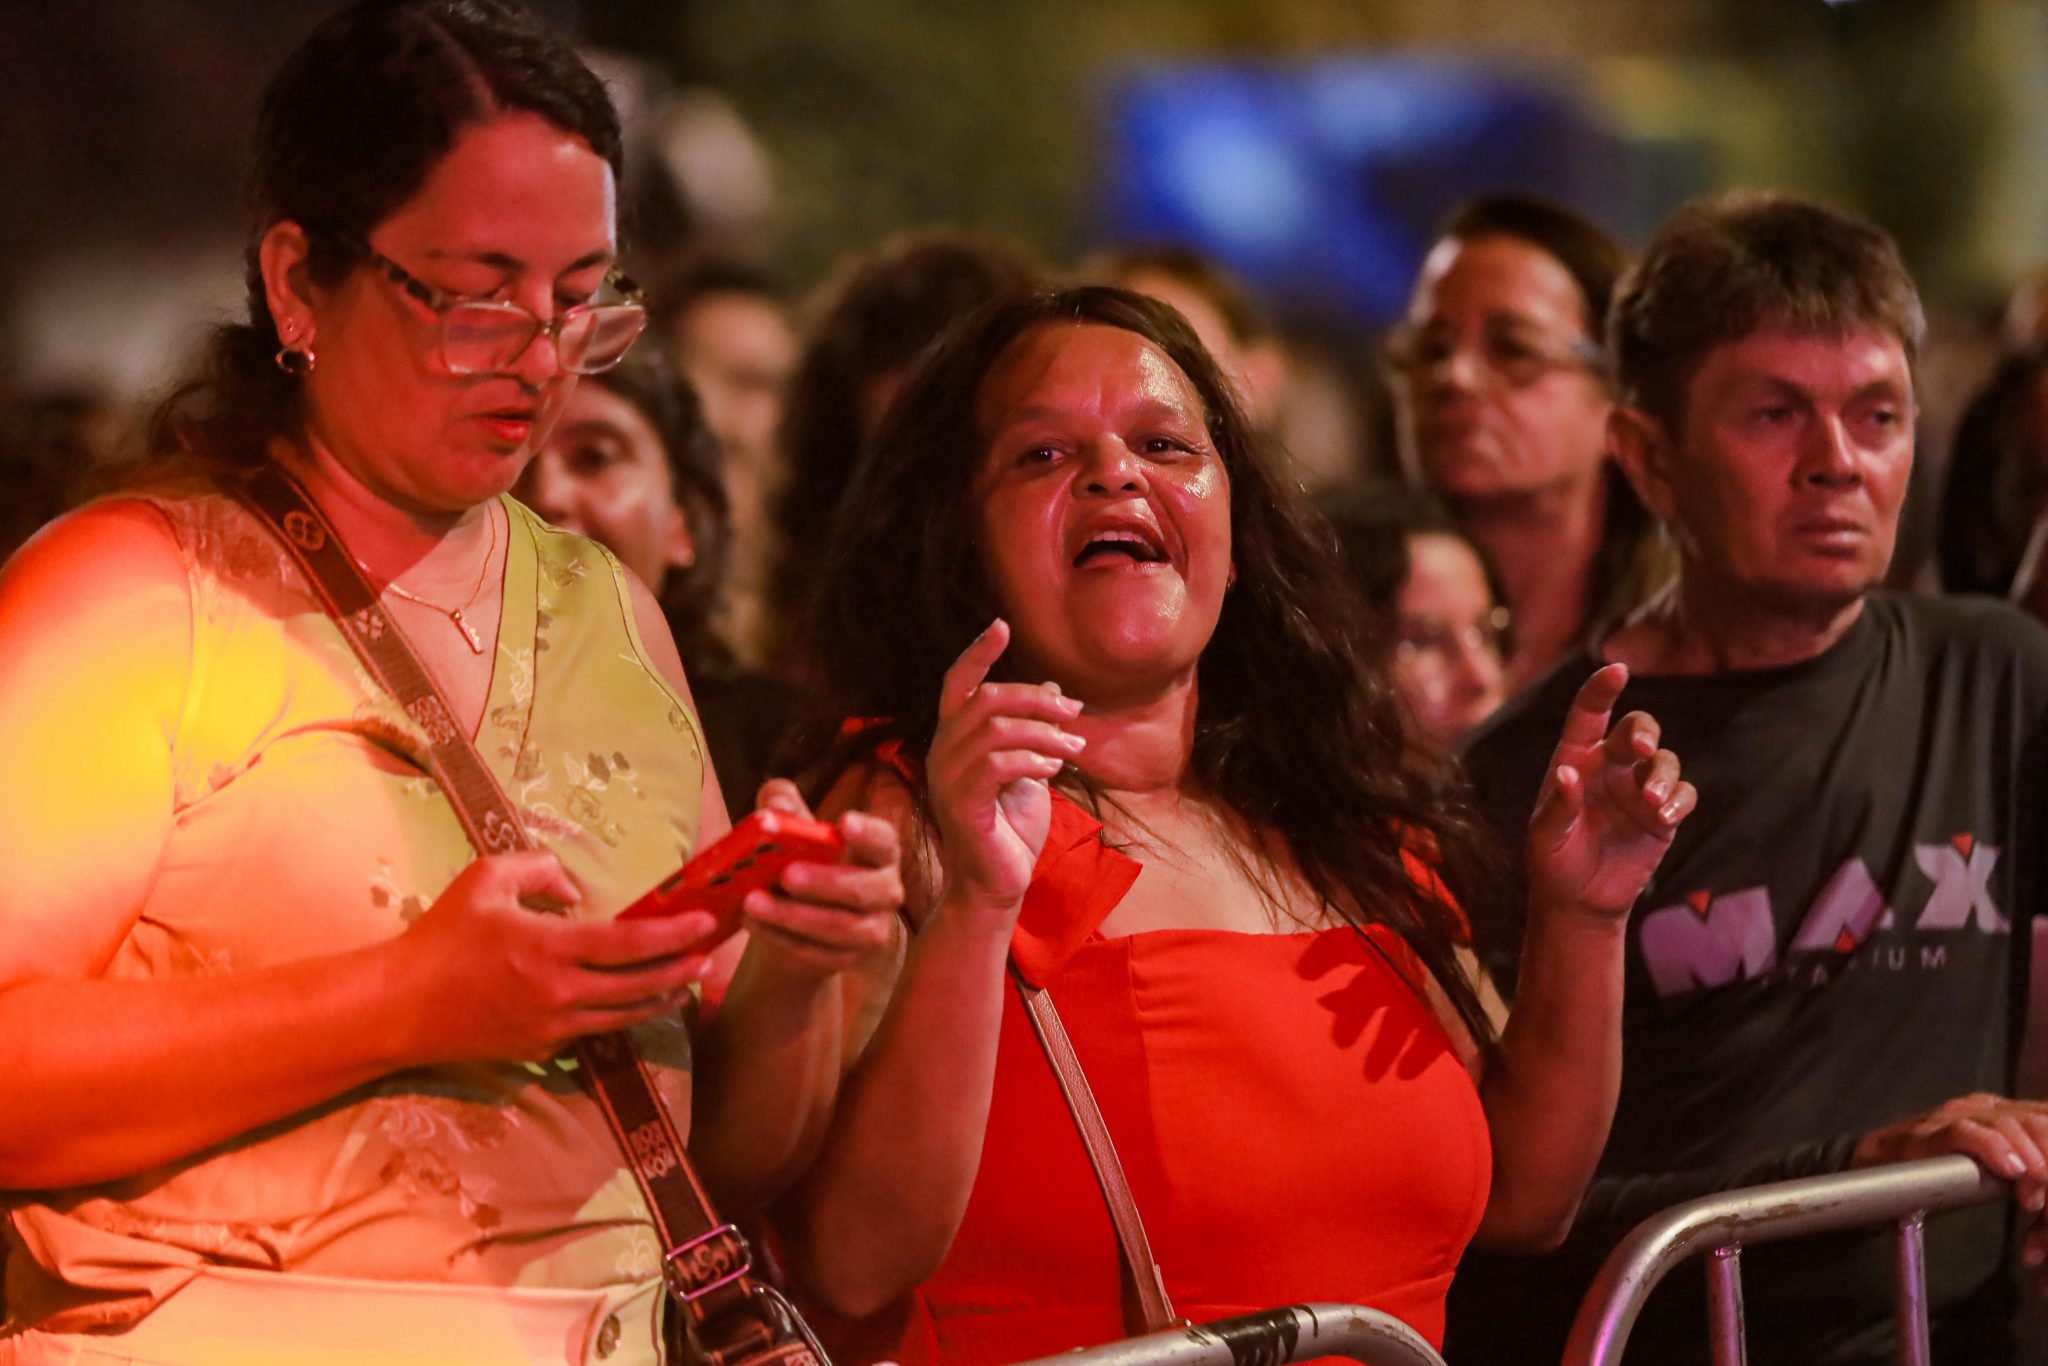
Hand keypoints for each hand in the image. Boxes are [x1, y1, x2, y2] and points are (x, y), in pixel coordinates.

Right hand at [392, 849, 725, 1063]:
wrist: (399, 1008)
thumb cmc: (442, 937)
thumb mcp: (485, 879)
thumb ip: (539, 870)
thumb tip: (577, 892)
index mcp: (548, 948)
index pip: (627, 943)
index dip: (672, 934)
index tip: (704, 922)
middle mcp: (558, 994)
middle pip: (638, 986)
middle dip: (680, 970)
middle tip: (710, 954)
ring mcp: (552, 1028)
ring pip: (624, 1017)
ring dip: (660, 999)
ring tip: (686, 983)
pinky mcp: (542, 1051)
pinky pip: (592, 1031)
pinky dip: (619, 1017)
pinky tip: (633, 1003)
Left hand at [735, 779, 902, 978]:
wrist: (792, 924)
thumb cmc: (799, 863)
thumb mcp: (791, 832)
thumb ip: (783, 808)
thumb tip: (776, 803)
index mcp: (879, 853)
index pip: (885, 840)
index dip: (868, 833)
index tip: (843, 822)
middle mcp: (886, 891)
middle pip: (865, 889)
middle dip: (825, 882)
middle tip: (786, 874)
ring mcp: (871, 930)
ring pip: (840, 927)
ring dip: (794, 916)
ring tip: (752, 902)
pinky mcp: (846, 959)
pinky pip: (816, 951)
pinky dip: (780, 937)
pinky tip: (751, 923)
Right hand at [925, 619, 1083, 918]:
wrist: (998, 885)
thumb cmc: (1011, 829)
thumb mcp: (1029, 769)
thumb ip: (1032, 731)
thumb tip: (1052, 688)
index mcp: (954, 740)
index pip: (957, 684)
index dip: (978, 653)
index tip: (1002, 625)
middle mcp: (942, 753)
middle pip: (987, 700)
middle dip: (1037, 700)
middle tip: (1076, 712)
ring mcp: (946, 779)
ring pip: (996, 729)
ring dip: (1045, 734)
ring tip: (1075, 750)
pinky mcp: (960, 805)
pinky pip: (996, 764)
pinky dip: (1033, 760)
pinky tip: (1055, 771)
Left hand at [1526, 664, 1695, 920]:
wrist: (1580, 901)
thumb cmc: (1553, 862)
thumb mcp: (1544, 838)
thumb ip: (1556, 807)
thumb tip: (1568, 775)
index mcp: (1575, 759)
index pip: (1589, 715)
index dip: (1601, 690)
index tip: (1617, 669)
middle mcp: (1610, 767)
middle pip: (1637, 728)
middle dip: (1644, 731)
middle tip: (1643, 748)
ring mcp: (1639, 789)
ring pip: (1665, 760)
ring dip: (1663, 774)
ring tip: (1651, 801)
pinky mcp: (1663, 816)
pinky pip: (1683, 794)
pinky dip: (1679, 799)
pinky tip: (1663, 815)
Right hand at [1853, 1093, 2047, 1286]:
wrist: (1874, 1168)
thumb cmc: (1939, 1175)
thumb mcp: (1995, 1173)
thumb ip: (2027, 1178)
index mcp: (2003, 1111)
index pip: (2046, 1118)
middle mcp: (1982, 1107)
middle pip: (2038, 1122)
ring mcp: (1952, 1115)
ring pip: (2010, 1125)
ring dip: (2033, 1162)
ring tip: (2036, 1195)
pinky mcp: (1926, 1133)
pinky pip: (1966, 1132)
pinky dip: (1994, 1149)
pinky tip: (2011, 1170)